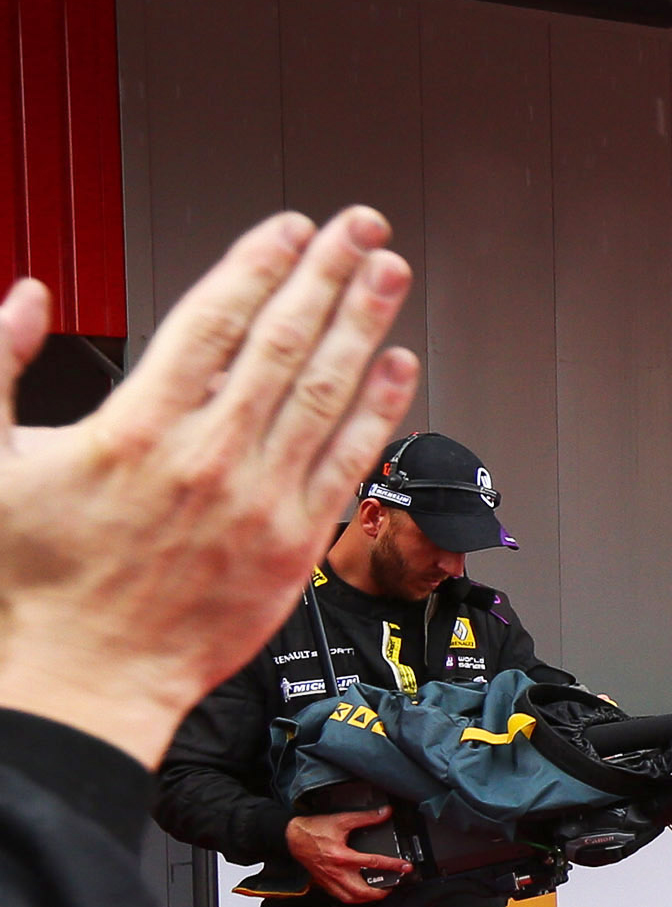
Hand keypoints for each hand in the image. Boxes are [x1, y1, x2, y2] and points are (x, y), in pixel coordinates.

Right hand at [0, 210, 419, 767]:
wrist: (87, 678)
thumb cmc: (37, 581)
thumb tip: (22, 296)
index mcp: (137, 428)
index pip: (215, 320)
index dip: (260, 265)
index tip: (290, 229)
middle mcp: (209, 456)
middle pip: (285, 342)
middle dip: (328, 274)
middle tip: (360, 229)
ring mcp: (260, 500)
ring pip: (327, 392)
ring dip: (365, 323)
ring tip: (389, 273)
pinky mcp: (295, 544)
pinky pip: (350, 462)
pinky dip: (380, 409)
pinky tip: (399, 365)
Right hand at [289, 806, 405, 904]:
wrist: (291, 836)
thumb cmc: (313, 829)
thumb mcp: (341, 820)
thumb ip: (365, 817)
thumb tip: (384, 813)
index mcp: (341, 856)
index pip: (373, 863)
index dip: (393, 865)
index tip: (406, 867)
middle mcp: (335, 871)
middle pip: (361, 891)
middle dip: (380, 893)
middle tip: (393, 887)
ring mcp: (328, 879)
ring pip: (350, 898)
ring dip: (366, 899)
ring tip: (378, 893)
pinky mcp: (323, 882)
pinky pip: (339, 896)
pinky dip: (352, 897)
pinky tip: (359, 893)